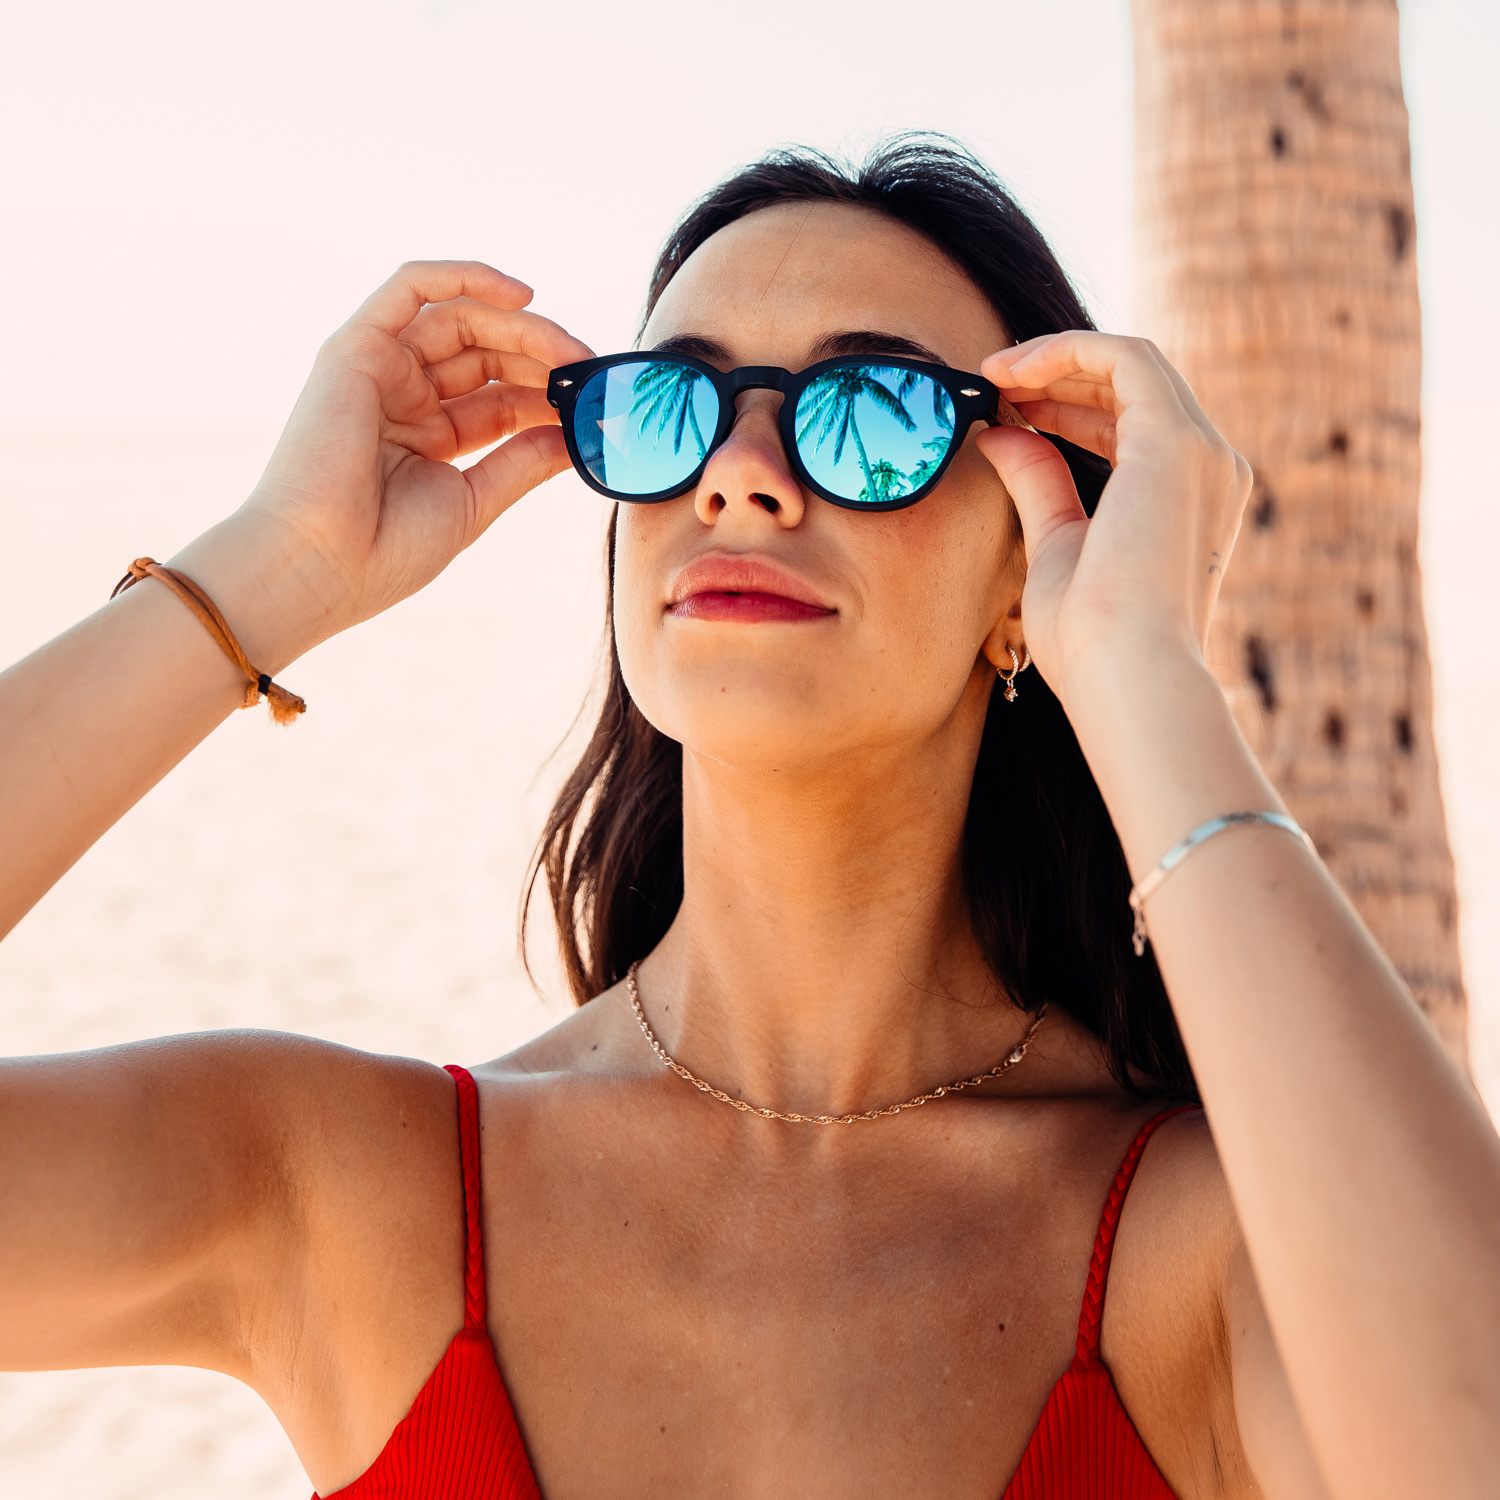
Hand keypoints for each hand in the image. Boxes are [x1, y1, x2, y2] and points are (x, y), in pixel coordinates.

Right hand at [218, 261, 592, 656]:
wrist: (320, 566)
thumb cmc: (385, 552)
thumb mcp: (472, 500)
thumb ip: (521, 461)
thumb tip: (574, 435)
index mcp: (427, 437)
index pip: (500, 398)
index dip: (548, 395)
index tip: (594, 404)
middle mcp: (402, 397)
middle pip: (485, 354)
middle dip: (542, 356)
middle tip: (588, 370)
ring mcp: (379, 369)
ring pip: (461, 319)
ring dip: (521, 326)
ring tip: (568, 350)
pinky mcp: (357, 347)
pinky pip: (412, 287)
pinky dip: (464, 276)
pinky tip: (522, 296)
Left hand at [975, 333, 1249, 709]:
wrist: (1124, 675)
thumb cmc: (1091, 639)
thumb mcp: (1055, 545)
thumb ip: (1038, 485)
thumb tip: (998, 435)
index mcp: (1189, 501)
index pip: (1132, 425)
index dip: (1067, 408)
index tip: (1008, 409)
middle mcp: (1209, 470)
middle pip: (1134, 387)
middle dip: (1060, 377)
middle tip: (994, 381)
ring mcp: (1201, 452)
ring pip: (1132, 363)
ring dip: (1059, 359)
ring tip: (995, 373)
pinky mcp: (1176, 440)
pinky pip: (1124, 358)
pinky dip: (1067, 350)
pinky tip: (1012, 369)